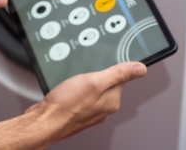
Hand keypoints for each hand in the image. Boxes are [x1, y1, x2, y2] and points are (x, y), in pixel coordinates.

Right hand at [27, 62, 146, 142]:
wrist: (44, 121)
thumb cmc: (66, 105)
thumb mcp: (94, 82)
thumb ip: (118, 74)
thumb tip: (140, 69)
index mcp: (112, 101)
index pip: (120, 77)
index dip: (109, 66)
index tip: (98, 64)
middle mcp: (104, 108)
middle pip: (106, 82)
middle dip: (94, 74)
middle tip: (81, 74)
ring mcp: (91, 111)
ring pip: (92, 88)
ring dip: (83, 82)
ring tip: (72, 82)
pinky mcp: (78, 111)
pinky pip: (81, 95)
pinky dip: (75, 89)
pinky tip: (67, 89)